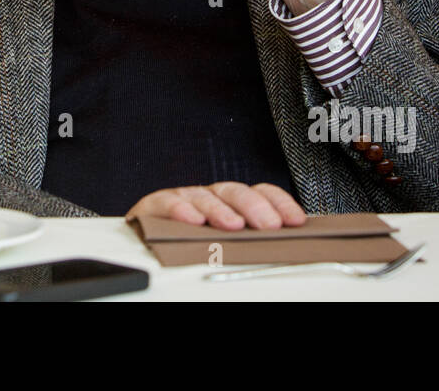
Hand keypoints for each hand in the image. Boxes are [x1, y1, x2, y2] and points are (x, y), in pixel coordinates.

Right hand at [125, 181, 305, 230]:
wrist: (143, 241)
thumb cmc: (191, 243)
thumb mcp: (226, 242)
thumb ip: (250, 240)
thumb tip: (284, 246)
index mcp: (231, 202)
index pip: (259, 193)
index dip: (279, 203)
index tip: (296, 221)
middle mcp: (209, 196)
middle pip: (235, 192)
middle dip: (255, 207)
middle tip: (269, 225)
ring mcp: (183, 199)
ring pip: (204, 196)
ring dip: (220, 210)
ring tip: (234, 225)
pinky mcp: (155, 207)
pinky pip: (167, 202)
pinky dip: (180, 210)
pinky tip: (192, 221)